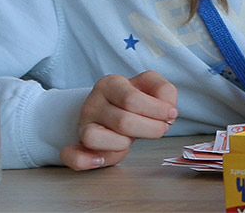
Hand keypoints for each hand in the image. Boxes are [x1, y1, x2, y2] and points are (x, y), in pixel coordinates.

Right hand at [60, 70, 177, 169]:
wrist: (111, 108)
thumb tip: (168, 111)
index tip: (170, 115)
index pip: (132, 99)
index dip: (157, 111)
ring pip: (95, 138)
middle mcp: (93, 103)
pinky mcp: (79, 145)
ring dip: (122, 144)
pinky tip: (100, 160)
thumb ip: (165, 92)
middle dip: (150, 130)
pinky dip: (85, 160)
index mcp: (111, 84)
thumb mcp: (151, 87)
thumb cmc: (135, 101)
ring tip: (131, 139)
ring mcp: (84, 125)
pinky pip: (74, 156)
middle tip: (160, 129)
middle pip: (122, 122)